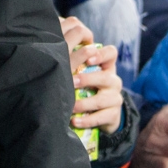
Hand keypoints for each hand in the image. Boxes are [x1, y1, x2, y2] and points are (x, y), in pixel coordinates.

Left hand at [61, 17, 123, 134]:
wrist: (99, 113)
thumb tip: (53, 46)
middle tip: (72, 82)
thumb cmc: (85, 87)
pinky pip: (101, 117)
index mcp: (106, 66)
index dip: (101, 54)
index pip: (111, 53)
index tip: (88, 58)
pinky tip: (74, 121)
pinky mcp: (113, 115)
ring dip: (84, 103)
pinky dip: (87, 120)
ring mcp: (115, 97)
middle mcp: (113, 80)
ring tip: (70, 106)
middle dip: (88, 79)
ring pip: (103, 99)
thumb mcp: (81, 73)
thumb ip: (73, 60)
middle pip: (106, 76)